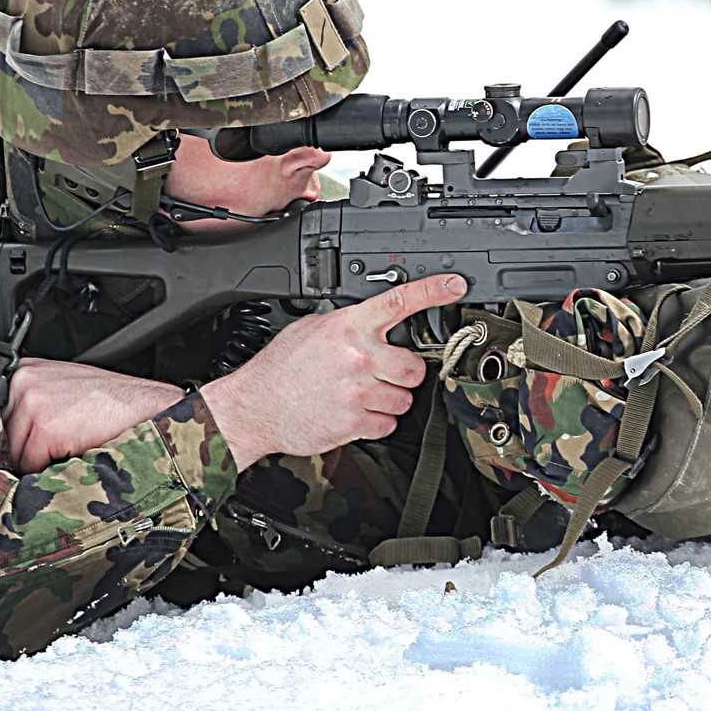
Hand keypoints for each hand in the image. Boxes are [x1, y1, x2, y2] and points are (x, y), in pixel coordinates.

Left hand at [5, 358, 183, 473]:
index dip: (14, 434)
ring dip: (40, 460)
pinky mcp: (45, 428)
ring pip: (15, 454)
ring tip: (71, 443)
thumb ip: (31, 401)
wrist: (144, 405)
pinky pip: (32, 465)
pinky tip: (75, 448)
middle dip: (27, 448)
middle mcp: (24, 382)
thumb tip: (3, 436)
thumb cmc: (111, 401)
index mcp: (26, 370)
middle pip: (4, 437)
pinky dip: (52, 467)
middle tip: (61, 442)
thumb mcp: (63, 388)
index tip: (29, 440)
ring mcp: (33, 403)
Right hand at [201, 274, 466, 470]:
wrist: (256, 406)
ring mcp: (358, 391)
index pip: (398, 302)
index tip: (455, 285)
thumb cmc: (281, 368)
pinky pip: (387, 425)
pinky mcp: (354, 422)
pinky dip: (375, 423)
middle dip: (403, 374)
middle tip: (382, 374)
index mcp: (348, 326)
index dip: (432, 291)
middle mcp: (357, 356)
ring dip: (388, 401)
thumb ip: (347, 324)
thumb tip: (373, 321)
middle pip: (414, 367)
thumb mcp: (311, 328)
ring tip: (360, 395)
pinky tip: (352, 413)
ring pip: (404, 400)